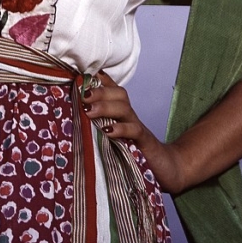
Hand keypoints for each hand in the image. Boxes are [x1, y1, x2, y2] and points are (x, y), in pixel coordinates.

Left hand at [82, 73, 184, 192]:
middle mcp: (129, 116)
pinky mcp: (145, 142)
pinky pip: (134, 130)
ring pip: (124, 108)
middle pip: (118, 94)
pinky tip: (108, 132)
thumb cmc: (134, 153)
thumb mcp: (113, 138)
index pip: (112, 89)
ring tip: (88, 111)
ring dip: (105, 106)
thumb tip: (74, 120)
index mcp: (121, 113)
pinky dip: (121, 129)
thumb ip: (98, 127)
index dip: (99, 79)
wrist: (167, 168)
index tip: (81, 74)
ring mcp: (137, 127)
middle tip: (82, 95)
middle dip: (99, 91)